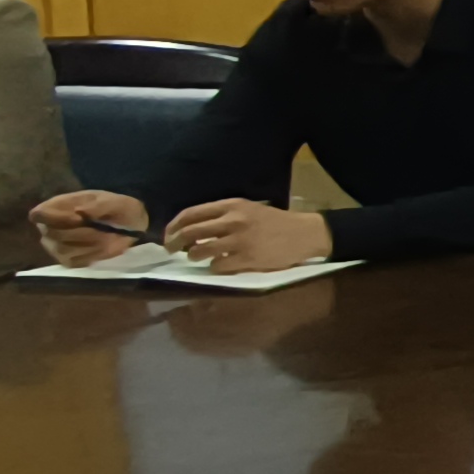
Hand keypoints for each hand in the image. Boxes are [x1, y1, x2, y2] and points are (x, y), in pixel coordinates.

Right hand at [32, 188, 147, 264]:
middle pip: (52, 234)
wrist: (129, 224)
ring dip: (89, 244)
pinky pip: (73, 261)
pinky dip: (91, 255)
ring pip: (62, 249)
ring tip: (107, 237)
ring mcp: (56, 245)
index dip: (54, 218)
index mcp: (57, 206)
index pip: (38, 214)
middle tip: (103, 229)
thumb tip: (79, 211)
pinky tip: (103, 247)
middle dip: (81, 233)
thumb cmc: (116, 208)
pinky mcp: (67, 260)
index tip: (79, 218)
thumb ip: (98, 206)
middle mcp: (51, 227)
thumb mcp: (114, 202)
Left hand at [164, 200, 330, 274]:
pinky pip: (218, 265)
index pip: (190, 214)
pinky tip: (218, 265)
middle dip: (174, 243)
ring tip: (194, 258)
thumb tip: (192, 230)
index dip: (173, 226)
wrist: (304, 233)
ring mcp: (240, 240)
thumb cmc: (274, 222)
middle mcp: (233, 220)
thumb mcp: (248, 209)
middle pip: (190, 232)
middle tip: (172, 250)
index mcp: (231, 205)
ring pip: (200, 250)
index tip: (169, 236)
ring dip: (192, 256)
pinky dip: (212, 267)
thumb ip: (222, 216)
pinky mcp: (248, 258)